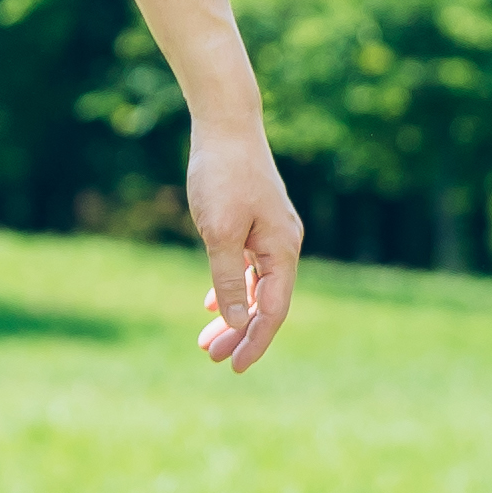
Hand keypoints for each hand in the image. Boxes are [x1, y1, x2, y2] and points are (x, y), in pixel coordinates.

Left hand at [189, 122, 302, 371]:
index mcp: (283, 250)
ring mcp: (271, 233)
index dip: (255, 341)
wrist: (226, 124)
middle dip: (240, 333)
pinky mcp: (256, 222)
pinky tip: (213, 303)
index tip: (233, 368)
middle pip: (267, 302)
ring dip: (234, 313)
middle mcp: (284, 244)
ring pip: (256, 286)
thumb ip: (230, 277)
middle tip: (210, 358)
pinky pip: (249, 266)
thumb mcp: (219, 231)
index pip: (274, 310)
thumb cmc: (222, 175)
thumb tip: (238, 322)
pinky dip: (233, 286)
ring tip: (207, 340)